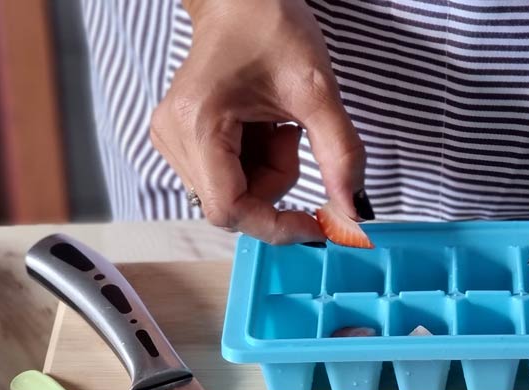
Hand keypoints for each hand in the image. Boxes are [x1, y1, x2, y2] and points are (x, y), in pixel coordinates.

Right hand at [150, 0, 368, 242]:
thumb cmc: (269, 25)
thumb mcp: (317, 91)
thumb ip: (340, 155)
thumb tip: (354, 211)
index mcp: (196, 123)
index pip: (229, 210)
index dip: (276, 226)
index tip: (316, 224)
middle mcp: (174, 137)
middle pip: (235, 204)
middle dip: (276, 183)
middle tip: (291, 136)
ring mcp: (174, 140)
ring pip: (235, 195)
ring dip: (269, 172)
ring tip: (275, 124)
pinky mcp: (184, 140)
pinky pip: (230, 179)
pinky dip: (257, 163)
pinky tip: (261, 127)